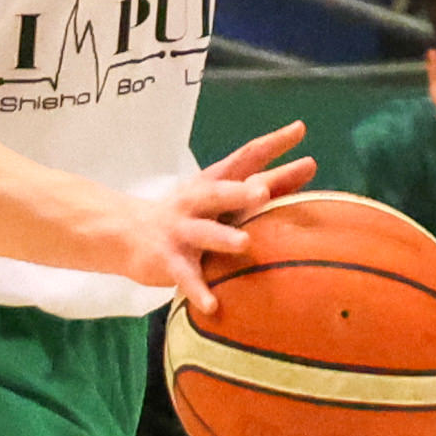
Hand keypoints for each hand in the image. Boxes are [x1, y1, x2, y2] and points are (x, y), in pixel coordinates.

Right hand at [113, 121, 314, 316]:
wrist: (125, 232)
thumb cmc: (190, 212)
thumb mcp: (223, 194)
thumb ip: (266, 183)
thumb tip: (310, 166)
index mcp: (214, 182)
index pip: (245, 157)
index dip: (271, 143)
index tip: (299, 130)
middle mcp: (197, 201)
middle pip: (219, 193)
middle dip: (240, 192)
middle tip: (264, 191)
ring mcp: (181, 231)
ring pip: (203, 233)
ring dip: (223, 238)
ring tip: (245, 244)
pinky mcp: (168, 260)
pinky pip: (185, 277)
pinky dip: (199, 291)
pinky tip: (214, 305)